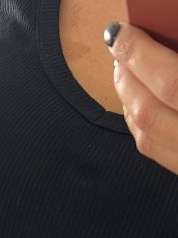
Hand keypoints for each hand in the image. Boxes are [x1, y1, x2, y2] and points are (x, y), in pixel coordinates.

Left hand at [107, 22, 177, 175]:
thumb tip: (162, 38)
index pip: (170, 83)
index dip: (140, 56)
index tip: (119, 34)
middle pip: (148, 111)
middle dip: (127, 76)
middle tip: (119, 48)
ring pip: (145, 135)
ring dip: (128, 99)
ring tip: (126, 69)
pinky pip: (153, 150)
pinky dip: (138, 123)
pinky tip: (138, 102)